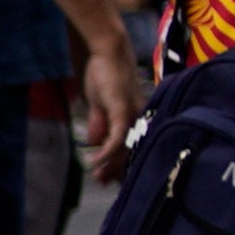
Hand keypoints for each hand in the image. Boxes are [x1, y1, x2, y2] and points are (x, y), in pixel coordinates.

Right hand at [73, 31, 144, 167]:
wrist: (108, 52)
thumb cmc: (104, 73)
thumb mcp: (99, 103)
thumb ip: (99, 123)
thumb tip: (95, 142)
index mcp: (136, 117)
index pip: (131, 146)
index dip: (120, 163)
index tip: (107, 178)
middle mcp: (139, 118)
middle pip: (131, 150)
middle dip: (116, 169)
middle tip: (101, 182)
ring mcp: (133, 115)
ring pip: (126, 148)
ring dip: (110, 165)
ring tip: (97, 176)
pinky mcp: (124, 111)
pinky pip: (117, 138)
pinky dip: (107, 152)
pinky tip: (95, 161)